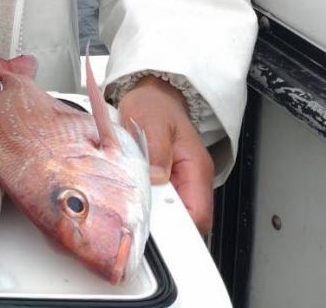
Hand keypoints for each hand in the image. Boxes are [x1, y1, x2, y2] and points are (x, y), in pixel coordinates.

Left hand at [117, 75, 213, 233]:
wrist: (154, 95)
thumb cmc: (155, 105)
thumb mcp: (151, 119)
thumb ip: (156, 148)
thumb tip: (157, 176)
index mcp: (196, 168)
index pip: (198, 214)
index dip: (178, 229)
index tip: (153, 228)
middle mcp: (192, 180)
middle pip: (185, 220)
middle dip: (160, 224)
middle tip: (132, 215)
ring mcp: (181, 182)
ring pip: (171, 214)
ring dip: (150, 211)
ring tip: (127, 200)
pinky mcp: (167, 182)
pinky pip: (159, 201)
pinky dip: (144, 201)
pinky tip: (129, 192)